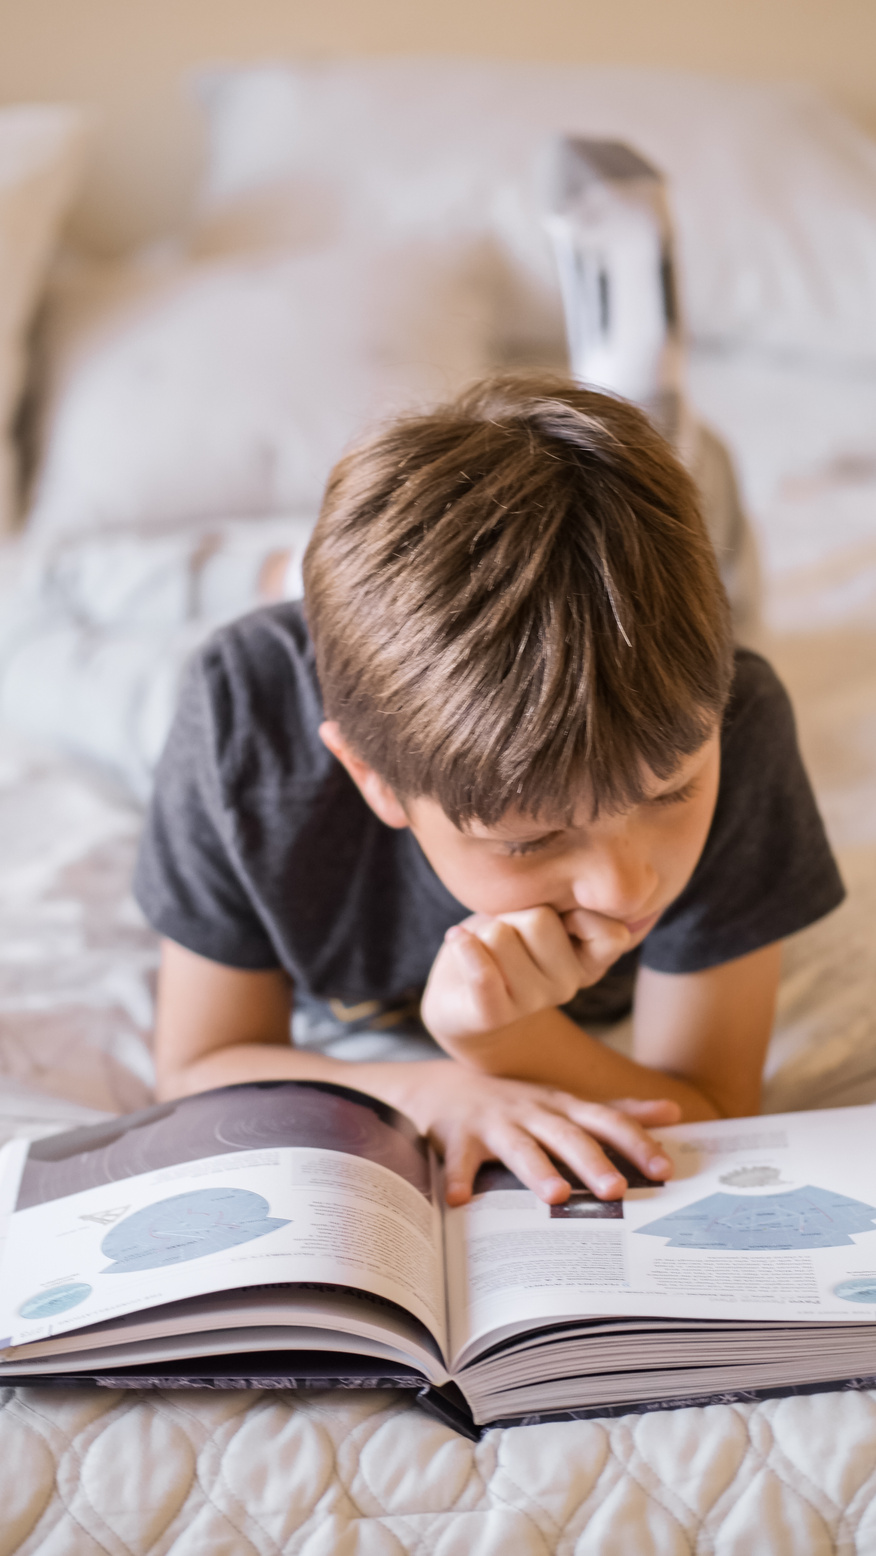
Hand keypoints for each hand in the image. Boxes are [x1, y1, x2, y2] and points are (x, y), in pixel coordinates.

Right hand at [388, 1061, 677, 1204]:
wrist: (442, 1086)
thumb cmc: (516, 1102)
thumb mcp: (566, 1102)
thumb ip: (617, 1111)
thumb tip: (672, 1111)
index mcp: (562, 1108)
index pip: (606, 1122)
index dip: (635, 1142)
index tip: (664, 1169)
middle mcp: (532, 1112)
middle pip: (566, 1136)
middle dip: (592, 1162)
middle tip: (617, 1190)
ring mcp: (494, 1123)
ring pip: (519, 1147)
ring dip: (536, 1169)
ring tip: (555, 1196)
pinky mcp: (457, 1137)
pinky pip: (458, 1159)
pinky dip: (458, 1177)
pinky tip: (460, 1200)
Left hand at [421, 905, 631, 1054]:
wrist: (462, 997)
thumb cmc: (505, 942)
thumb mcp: (540, 915)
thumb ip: (565, 903)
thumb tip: (574, 900)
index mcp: (589, 961)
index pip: (612, 934)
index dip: (577, 912)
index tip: (551, 912)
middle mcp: (568, 985)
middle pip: (540, 918)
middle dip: (512, 914)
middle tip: (506, 932)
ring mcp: (532, 1003)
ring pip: (501, 936)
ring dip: (482, 931)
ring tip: (484, 946)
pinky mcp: (493, 1015)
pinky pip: (483, 975)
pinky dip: (464, 948)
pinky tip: (457, 940)